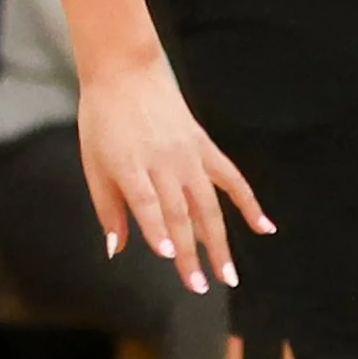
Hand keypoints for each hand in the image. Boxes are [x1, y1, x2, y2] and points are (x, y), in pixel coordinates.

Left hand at [76, 50, 272, 296]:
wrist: (125, 71)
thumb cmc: (103, 120)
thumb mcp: (93, 163)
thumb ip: (107, 208)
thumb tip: (117, 249)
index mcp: (130, 165)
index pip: (147, 202)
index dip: (158, 229)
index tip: (169, 255)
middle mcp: (163, 163)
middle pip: (180, 213)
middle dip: (190, 253)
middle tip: (200, 287)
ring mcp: (188, 155)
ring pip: (208, 205)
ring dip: (219, 242)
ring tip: (228, 275)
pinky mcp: (204, 147)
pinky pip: (232, 178)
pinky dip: (249, 203)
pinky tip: (264, 227)